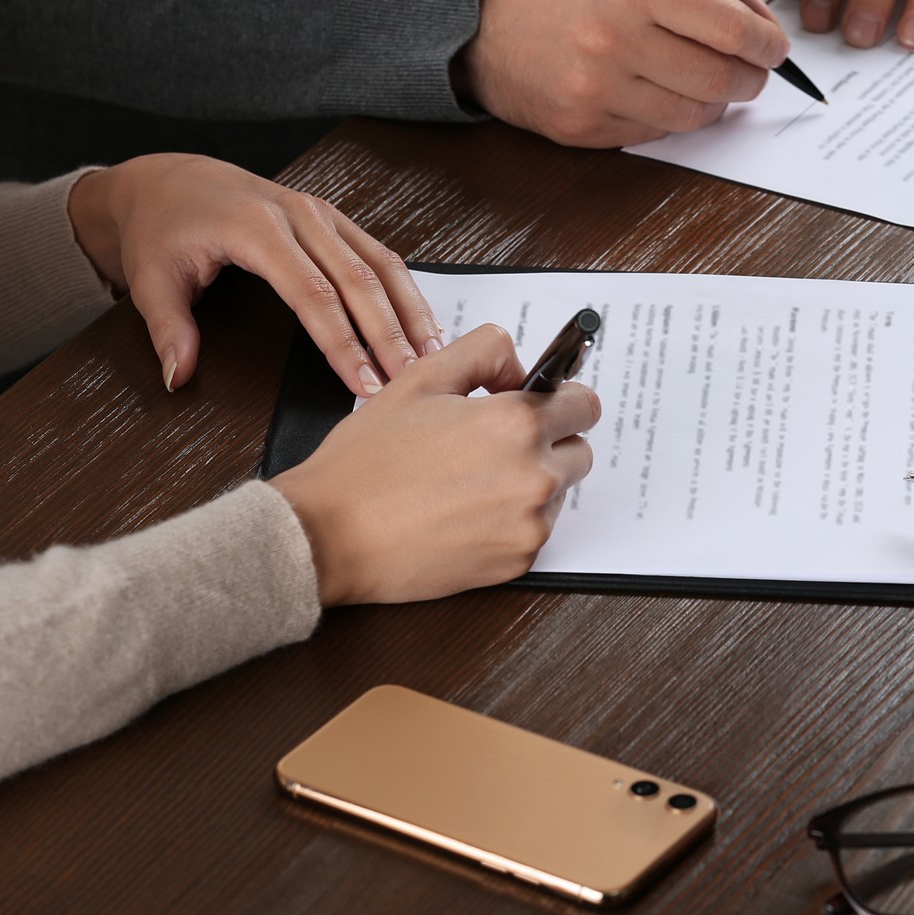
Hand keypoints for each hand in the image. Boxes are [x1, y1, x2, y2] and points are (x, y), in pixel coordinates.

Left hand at [66, 154, 440, 395]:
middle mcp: (299, 215)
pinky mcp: (333, 219)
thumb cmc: (160, 227)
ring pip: (382, 264)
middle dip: (388, 335)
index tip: (361, 383)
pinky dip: (405, 291)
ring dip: (409, 312)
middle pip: (359, 280)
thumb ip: (169, 329)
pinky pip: (380, 254)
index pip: (312, 294)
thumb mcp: (151, 279)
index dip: (342, 343)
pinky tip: (421, 324)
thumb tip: (179, 375)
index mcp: (257, 227)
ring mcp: (322, 213)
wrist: (166, 180)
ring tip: (431, 357)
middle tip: (408, 380)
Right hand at [268, 326, 597, 605]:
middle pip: (579, 451)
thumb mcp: (420, 380)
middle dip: (548, 442)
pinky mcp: (517, 562)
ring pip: (558, 493)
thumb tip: (521, 366)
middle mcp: (534, 475)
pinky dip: (512, 520)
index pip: (585, 405)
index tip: (542, 405)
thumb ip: (483, 352)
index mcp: (516, 423)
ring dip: (532, 483)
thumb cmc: (366, 461)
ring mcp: (529, 523)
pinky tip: (465, 513)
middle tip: (495, 445)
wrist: (328, 536)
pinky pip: (535, 530)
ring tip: (470, 481)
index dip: (562, 400)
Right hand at [457, 0, 790, 146]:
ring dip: (714, 103)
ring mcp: (596, 89)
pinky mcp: (582, 127)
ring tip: (702, 80)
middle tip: (749, 71)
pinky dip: (669, 116)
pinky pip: (656, 133)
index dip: (769, 45)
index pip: (734, 31)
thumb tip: (766, 25)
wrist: (475, 20)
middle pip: (722, 80)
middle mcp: (615, 39)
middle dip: (751, 79)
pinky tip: (654, 91)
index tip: (774, 49)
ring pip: (695, 116)